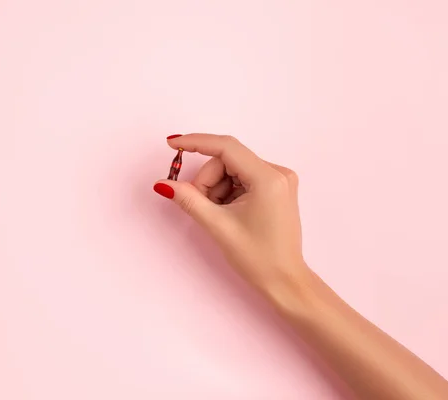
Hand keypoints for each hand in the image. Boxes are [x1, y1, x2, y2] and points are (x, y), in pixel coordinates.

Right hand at [153, 133, 308, 293]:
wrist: (284, 281)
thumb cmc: (257, 258)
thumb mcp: (218, 226)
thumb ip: (189, 199)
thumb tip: (163, 184)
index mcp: (268, 179)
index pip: (226, 148)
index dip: (196, 143)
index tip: (172, 145)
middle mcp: (278, 173)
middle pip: (227, 160)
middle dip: (207, 181)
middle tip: (202, 207)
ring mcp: (279, 180)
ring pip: (232, 170)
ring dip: (217, 189)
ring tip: (219, 215)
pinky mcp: (276, 188)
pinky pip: (242, 178)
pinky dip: (228, 192)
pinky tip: (229, 213)